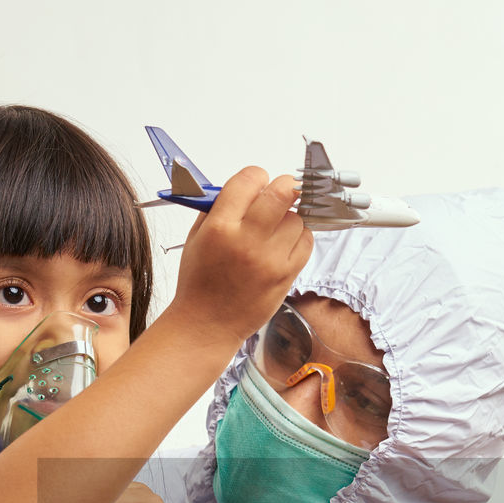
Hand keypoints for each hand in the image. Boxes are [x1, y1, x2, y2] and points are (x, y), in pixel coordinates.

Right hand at [172, 167, 313, 343]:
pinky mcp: (286, 275)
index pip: (250, 179)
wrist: (207, 324)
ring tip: (273, 232)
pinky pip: (306, 242)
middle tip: (278, 196)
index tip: (256, 185)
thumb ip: (219, 208)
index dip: (255, 178)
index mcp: (219, 227)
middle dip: (283, 187)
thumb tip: (244, 187)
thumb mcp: (196, 238)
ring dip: (288, 218)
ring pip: (297, 217)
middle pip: (283, 192)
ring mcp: (270, 259)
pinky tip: (282, 246)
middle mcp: (246, 240)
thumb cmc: (200, 284)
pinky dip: (298, 238)